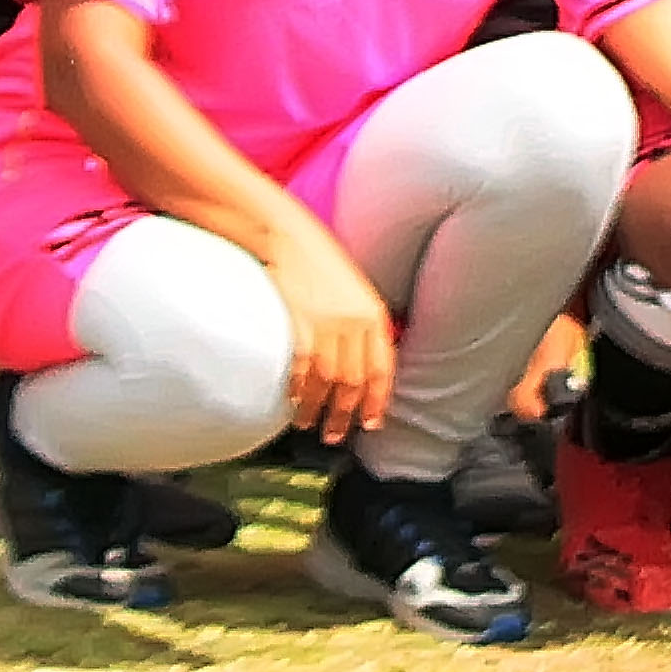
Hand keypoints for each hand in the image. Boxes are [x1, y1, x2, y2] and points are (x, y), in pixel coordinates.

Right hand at [265, 236, 399, 443]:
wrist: (288, 236)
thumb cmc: (318, 263)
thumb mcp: (353, 291)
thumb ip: (361, 324)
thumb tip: (359, 363)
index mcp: (373, 315)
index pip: (382, 369)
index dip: (377, 400)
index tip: (370, 423)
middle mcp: (355, 322)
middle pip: (354, 382)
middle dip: (344, 415)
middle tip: (334, 435)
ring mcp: (327, 324)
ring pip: (328, 382)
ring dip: (316, 410)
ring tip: (306, 424)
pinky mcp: (299, 323)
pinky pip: (302, 369)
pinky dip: (297, 390)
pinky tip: (291, 400)